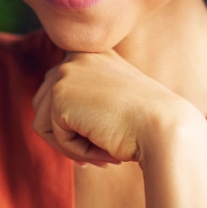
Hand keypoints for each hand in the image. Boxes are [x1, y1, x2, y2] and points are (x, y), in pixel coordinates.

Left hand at [31, 50, 196, 165]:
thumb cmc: (146, 123)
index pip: (62, 90)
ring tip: (103, 153)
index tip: (101, 140)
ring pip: (44, 121)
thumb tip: (42, 123)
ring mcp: (65, 72)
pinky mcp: (59, 95)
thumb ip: (84, 102)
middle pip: (46, 105)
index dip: (75, 122)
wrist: (164, 128)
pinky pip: (52, 135)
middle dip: (68, 134)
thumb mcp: (115, 102)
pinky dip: (74, 151)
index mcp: (93, 53)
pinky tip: (103, 149)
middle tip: (100, 154)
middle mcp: (75, 56)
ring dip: (71, 145)